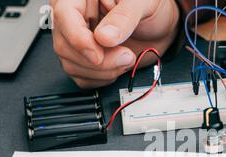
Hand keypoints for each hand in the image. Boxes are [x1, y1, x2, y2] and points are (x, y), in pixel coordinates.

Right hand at [50, 0, 178, 88]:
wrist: (161, 24)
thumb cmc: (151, 6)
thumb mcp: (141, 3)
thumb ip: (124, 17)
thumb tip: (104, 37)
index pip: (64, 15)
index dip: (79, 39)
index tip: (98, 55)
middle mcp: (75, 17)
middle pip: (65, 45)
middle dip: (98, 61)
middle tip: (126, 56)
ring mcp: (78, 40)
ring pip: (71, 64)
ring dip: (101, 72)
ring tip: (126, 59)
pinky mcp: (86, 58)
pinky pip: (81, 76)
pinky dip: (101, 79)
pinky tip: (117, 68)